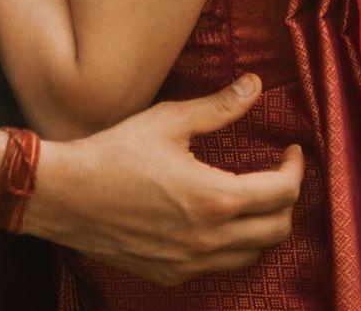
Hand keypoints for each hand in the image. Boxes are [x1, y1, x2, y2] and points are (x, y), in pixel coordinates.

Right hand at [28, 74, 303, 284]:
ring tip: (251, 195)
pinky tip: (216, 219)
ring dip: (262, 225)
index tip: (290, 151)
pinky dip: (231, 245)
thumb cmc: (115, 153)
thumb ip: (219, 107)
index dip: (294, 170)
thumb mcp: (169, 120)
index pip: (282, 194)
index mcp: (215, 199)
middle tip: (277, 173)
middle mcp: (208, 240)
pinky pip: (219, 267)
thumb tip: (255, 85)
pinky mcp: (170, 275)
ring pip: (252, 255)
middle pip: (277, 231)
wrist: (65, 196)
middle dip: (286, 200)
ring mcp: (190, 264)